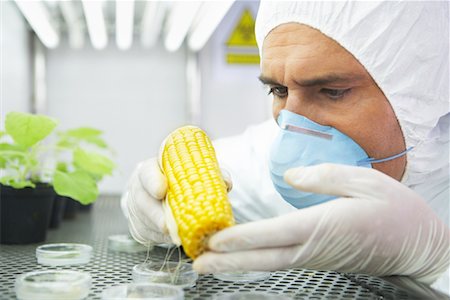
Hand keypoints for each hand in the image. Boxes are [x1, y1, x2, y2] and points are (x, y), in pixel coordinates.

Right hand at [122, 157, 232, 244]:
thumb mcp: (195, 171)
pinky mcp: (138, 225)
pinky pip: (146, 234)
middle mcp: (140, 187)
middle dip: (154, 214)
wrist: (164, 191)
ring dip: (158, 230)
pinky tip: (172, 239)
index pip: (147, 171)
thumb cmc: (181, 178)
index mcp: (152, 168)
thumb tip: (225, 182)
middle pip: (141, 200)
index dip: (153, 181)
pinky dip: (159, 238)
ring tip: (176, 235)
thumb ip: (211, 173)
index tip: (161, 191)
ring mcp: (136, 207)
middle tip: (168, 225)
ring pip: (142, 220)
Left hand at [194, 163, 449, 283]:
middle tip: (197, 263)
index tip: (215, 240)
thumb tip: (290, 176)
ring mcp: (313, 257)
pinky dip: (255, 258)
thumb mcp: (365, 181)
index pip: (274, 233)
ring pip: (268, 262)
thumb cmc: (395, 212)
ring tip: (208, 262)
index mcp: (323, 226)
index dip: (242, 237)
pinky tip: (242, 254)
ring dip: (237, 262)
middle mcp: (312, 247)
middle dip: (228, 261)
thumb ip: (324, 177)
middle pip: (263, 257)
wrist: (417, 246)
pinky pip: (279, 260)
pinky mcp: (316, 258)